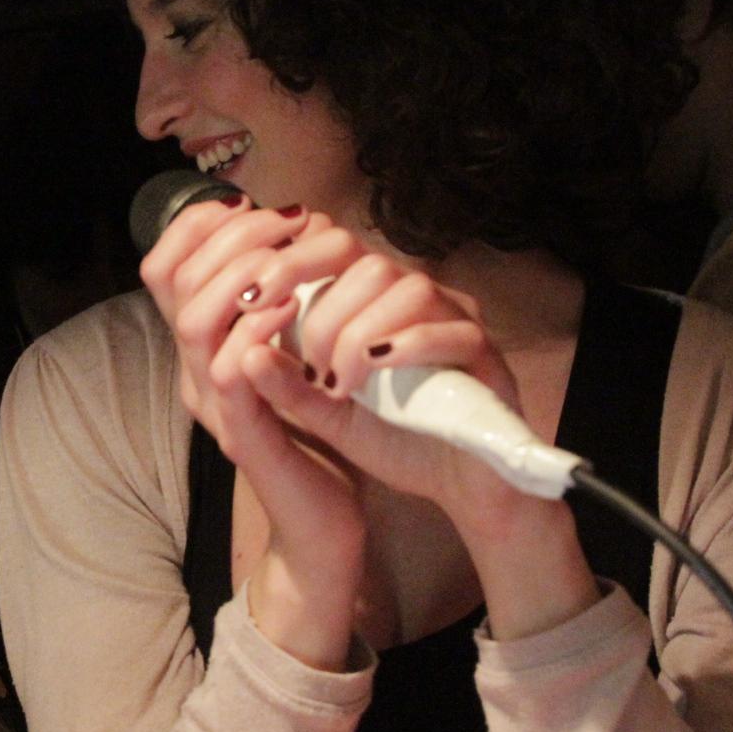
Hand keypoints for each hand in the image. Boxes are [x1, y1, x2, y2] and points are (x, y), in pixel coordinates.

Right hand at [141, 201, 369, 668]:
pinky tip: (289, 316)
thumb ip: (273, 309)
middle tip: (283, 222)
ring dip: (241, 280)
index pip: (164, 268)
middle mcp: (195, 375)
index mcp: (200, 351)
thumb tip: (280, 235)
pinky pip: (232, 378)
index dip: (196, 226)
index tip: (248, 204)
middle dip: (230, 238)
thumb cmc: (314, 435)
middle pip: (176, 284)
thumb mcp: (288, 358)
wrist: (322, 524)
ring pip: (194, 323)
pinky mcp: (248, 439)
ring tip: (286, 260)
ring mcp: (216, 408)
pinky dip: (256, 339)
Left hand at [238, 226, 599, 639]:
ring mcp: (454, 318)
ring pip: (406, 287)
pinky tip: (375, 370)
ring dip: (359, 333)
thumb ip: (289, 389)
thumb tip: (245, 353)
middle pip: (365, 261)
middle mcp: (415, 297)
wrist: (460, 486)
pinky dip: (407, 344)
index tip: (250, 302)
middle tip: (309, 367)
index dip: (287, 263)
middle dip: (322, 313)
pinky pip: (452, 329)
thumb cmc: (395, 439)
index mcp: (372, 300)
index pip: (330, 246)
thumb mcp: (329, 417)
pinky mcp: (487, 353)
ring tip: (340, 384)